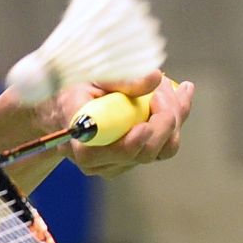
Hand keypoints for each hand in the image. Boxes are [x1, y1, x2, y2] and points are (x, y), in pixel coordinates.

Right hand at [53, 70, 194, 177]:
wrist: (63, 108)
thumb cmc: (74, 91)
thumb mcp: (91, 79)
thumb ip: (121, 81)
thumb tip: (154, 77)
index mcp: (79, 141)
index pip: (107, 153)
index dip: (130, 144)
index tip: (144, 125)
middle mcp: (96, 161)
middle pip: (143, 153)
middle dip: (163, 121)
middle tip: (163, 89)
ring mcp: (116, 165)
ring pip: (161, 150)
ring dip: (174, 117)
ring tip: (169, 88)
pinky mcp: (133, 161)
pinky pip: (164, 147)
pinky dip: (175, 121)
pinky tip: (179, 95)